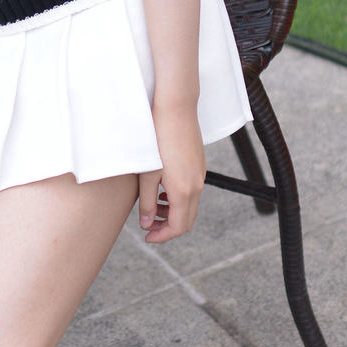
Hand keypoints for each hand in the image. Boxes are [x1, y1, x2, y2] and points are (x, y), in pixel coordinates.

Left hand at [138, 102, 205, 243]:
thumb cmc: (156, 139)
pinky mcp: (199, 166)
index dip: (162, 236)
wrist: (176, 109)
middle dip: (168, 228)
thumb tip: (147, 223)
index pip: (178, 227)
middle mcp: (197, 186)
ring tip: (153, 208)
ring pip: (190, 207)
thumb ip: (148, 202)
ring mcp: (200, 176)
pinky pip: (192, 192)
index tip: (147, 237)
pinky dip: (179, 200)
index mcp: (183, 191)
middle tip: (149, 227)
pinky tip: (163, 191)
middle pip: (187, 221)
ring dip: (173, 214)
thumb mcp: (147, 174)